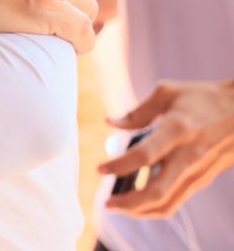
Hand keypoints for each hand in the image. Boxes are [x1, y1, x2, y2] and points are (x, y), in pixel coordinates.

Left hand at [100, 79, 233, 217]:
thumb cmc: (203, 98)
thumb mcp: (168, 92)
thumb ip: (138, 112)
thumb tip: (109, 123)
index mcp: (178, 130)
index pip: (144, 156)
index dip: (119, 165)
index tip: (99, 169)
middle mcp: (189, 156)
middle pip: (157, 191)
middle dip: (128, 202)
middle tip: (104, 203)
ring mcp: (198, 171)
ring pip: (168, 202)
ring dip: (140, 210)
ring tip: (116, 206)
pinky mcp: (203, 179)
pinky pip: (177, 200)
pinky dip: (155, 206)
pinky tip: (137, 202)